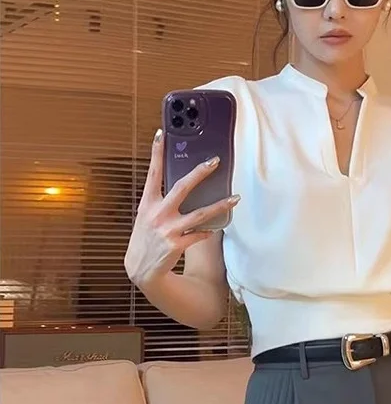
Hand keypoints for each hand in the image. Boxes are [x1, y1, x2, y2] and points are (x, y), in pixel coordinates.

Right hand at [124, 128, 239, 286]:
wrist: (141, 269)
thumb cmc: (145, 239)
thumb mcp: (145, 217)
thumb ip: (159, 202)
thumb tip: (180, 187)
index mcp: (148, 203)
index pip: (153, 173)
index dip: (156, 153)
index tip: (161, 134)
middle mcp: (158, 214)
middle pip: (182, 187)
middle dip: (200, 173)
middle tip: (215, 161)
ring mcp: (168, 229)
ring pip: (200, 213)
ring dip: (220, 205)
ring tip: (236, 198)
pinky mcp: (177, 244)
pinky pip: (199, 234)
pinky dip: (208, 231)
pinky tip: (215, 229)